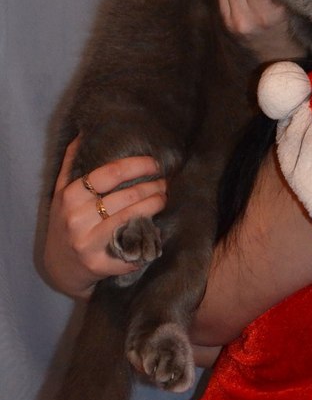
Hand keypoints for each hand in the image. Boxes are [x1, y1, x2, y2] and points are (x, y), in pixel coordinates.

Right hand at [43, 139, 167, 299]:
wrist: (59, 267)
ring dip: (155, 204)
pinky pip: (132, 243)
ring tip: (164, 197)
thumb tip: (84, 131)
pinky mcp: (100, 264)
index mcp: (70, 195)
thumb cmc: (66, 221)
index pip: (111, 173)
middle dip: (153, 185)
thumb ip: (72, 162)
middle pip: (127, 195)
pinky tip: (156, 226)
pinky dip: (148, 234)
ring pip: (133, 216)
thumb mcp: (62, 192)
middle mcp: (77, 218)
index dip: (138, 165)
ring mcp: (88, 242)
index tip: (155, 163)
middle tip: (165, 181)